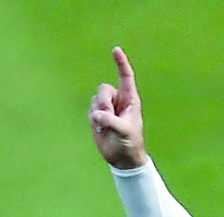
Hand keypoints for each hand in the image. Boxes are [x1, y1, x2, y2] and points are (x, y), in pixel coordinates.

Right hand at [89, 47, 146, 168]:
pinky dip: (93, 119)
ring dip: (99, 112)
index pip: (126, 77)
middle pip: (103, 89)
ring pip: (95, 99)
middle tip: (109, 117)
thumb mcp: (123, 132)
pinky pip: (90, 109)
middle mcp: (119, 100)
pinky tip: (101, 129)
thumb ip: (110, 121)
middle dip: (103, 102)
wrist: (122, 157)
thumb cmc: (130, 143)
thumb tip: (95, 114)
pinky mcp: (97, 114)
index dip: (121, 63)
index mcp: (131, 100)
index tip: (116, 49)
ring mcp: (107, 107)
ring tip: (108, 126)